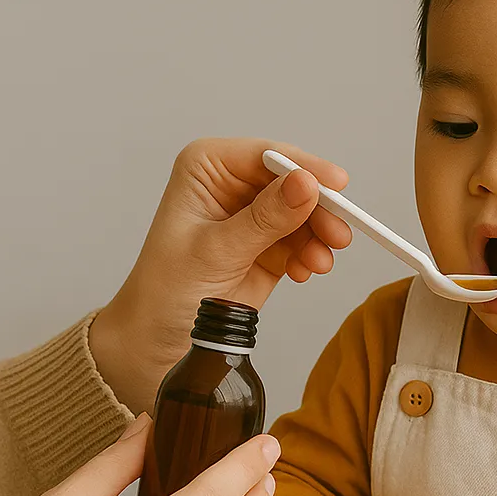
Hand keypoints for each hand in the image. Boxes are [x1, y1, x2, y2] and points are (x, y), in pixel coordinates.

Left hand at [90, 138, 352, 412]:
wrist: (158, 339)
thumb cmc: (166, 289)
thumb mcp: (217, 251)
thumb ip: (264, 219)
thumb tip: (306, 184)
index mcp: (206, 168)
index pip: (266, 156)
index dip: (304, 168)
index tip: (337, 185)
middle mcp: (231, 184)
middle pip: (292, 182)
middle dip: (317, 209)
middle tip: (338, 235)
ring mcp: (251, 215)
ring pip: (302, 212)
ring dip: (316, 237)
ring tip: (318, 264)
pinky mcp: (266, 244)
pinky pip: (300, 240)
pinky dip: (308, 255)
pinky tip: (304, 272)